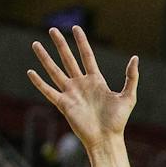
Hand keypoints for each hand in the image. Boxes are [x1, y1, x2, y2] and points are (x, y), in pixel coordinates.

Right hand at [28, 26, 137, 151]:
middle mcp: (81, 84)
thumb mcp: (128, 96)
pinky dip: (39, 82)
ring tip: (36, 44)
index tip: (76, 28)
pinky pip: (48, 91)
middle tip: (52, 29)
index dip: (81, 42)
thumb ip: (131, 77)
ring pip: (55, 71)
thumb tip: (135, 58)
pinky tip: (31, 72)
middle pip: (68, 59)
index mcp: (96, 81)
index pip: (87, 56)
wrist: (107, 138)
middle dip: (61, 45)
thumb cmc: (118, 120)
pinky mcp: (63, 104)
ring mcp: (71, 93)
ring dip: (45, 58)